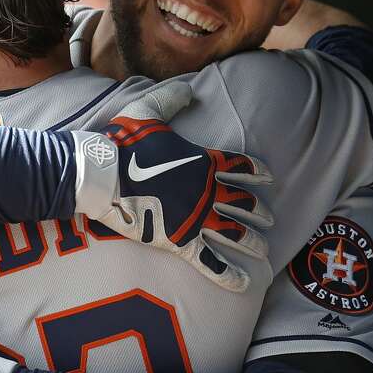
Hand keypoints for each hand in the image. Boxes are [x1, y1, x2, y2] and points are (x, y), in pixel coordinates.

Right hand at [71, 81, 274, 291]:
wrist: (103, 175)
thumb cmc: (123, 143)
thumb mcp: (147, 110)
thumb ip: (171, 99)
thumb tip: (190, 90)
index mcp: (203, 161)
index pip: (241, 165)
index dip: (257, 171)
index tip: (269, 177)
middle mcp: (207, 191)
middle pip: (244, 202)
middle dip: (259, 211)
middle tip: (269, 219)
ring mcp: (196, 217)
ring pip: (235, 233)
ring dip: (252, 241)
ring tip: (263, 249)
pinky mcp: (181, 240)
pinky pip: (211, 261)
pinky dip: (228, 274)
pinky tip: (244, 282)